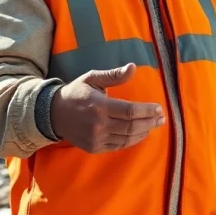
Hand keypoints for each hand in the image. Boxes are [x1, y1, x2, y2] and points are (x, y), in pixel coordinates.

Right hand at [50, 63, 165, 153]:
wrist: (53, 114)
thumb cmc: (76, 92)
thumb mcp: (92, 78)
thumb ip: (114, 75)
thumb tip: (133, 67)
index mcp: (99, 106)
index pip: (130, 111)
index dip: (147, 111)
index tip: (159, 108)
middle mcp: (98, 125)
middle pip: (132, 126)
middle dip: (150, 122)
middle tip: (162, 118)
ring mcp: (96, 138)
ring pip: (127, 138)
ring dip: (144, 132)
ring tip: (154, 125)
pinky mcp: (95, 147)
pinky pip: (118, 146)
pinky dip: (132, 140)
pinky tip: (140, 134)